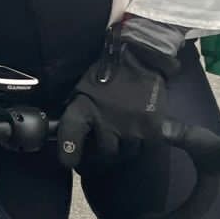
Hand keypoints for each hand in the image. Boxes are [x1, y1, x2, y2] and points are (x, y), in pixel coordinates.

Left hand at [57, 31, 180, 169]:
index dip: (69, 152)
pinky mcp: (152, 128)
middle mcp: (107, 121)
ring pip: (127, 152)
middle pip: (105, 154)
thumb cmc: (107, 74)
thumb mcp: (82, 90)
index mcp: (84, 108)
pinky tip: (139, 131)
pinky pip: (146, 147)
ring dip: (124, 146)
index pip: (71, 135)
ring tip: (123, 133)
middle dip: (104, 152)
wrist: (139, 57)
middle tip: (105, 144)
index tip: (70, 161)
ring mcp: (131, 127)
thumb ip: (76, 113)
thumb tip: (67, 137)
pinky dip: (142, 141)